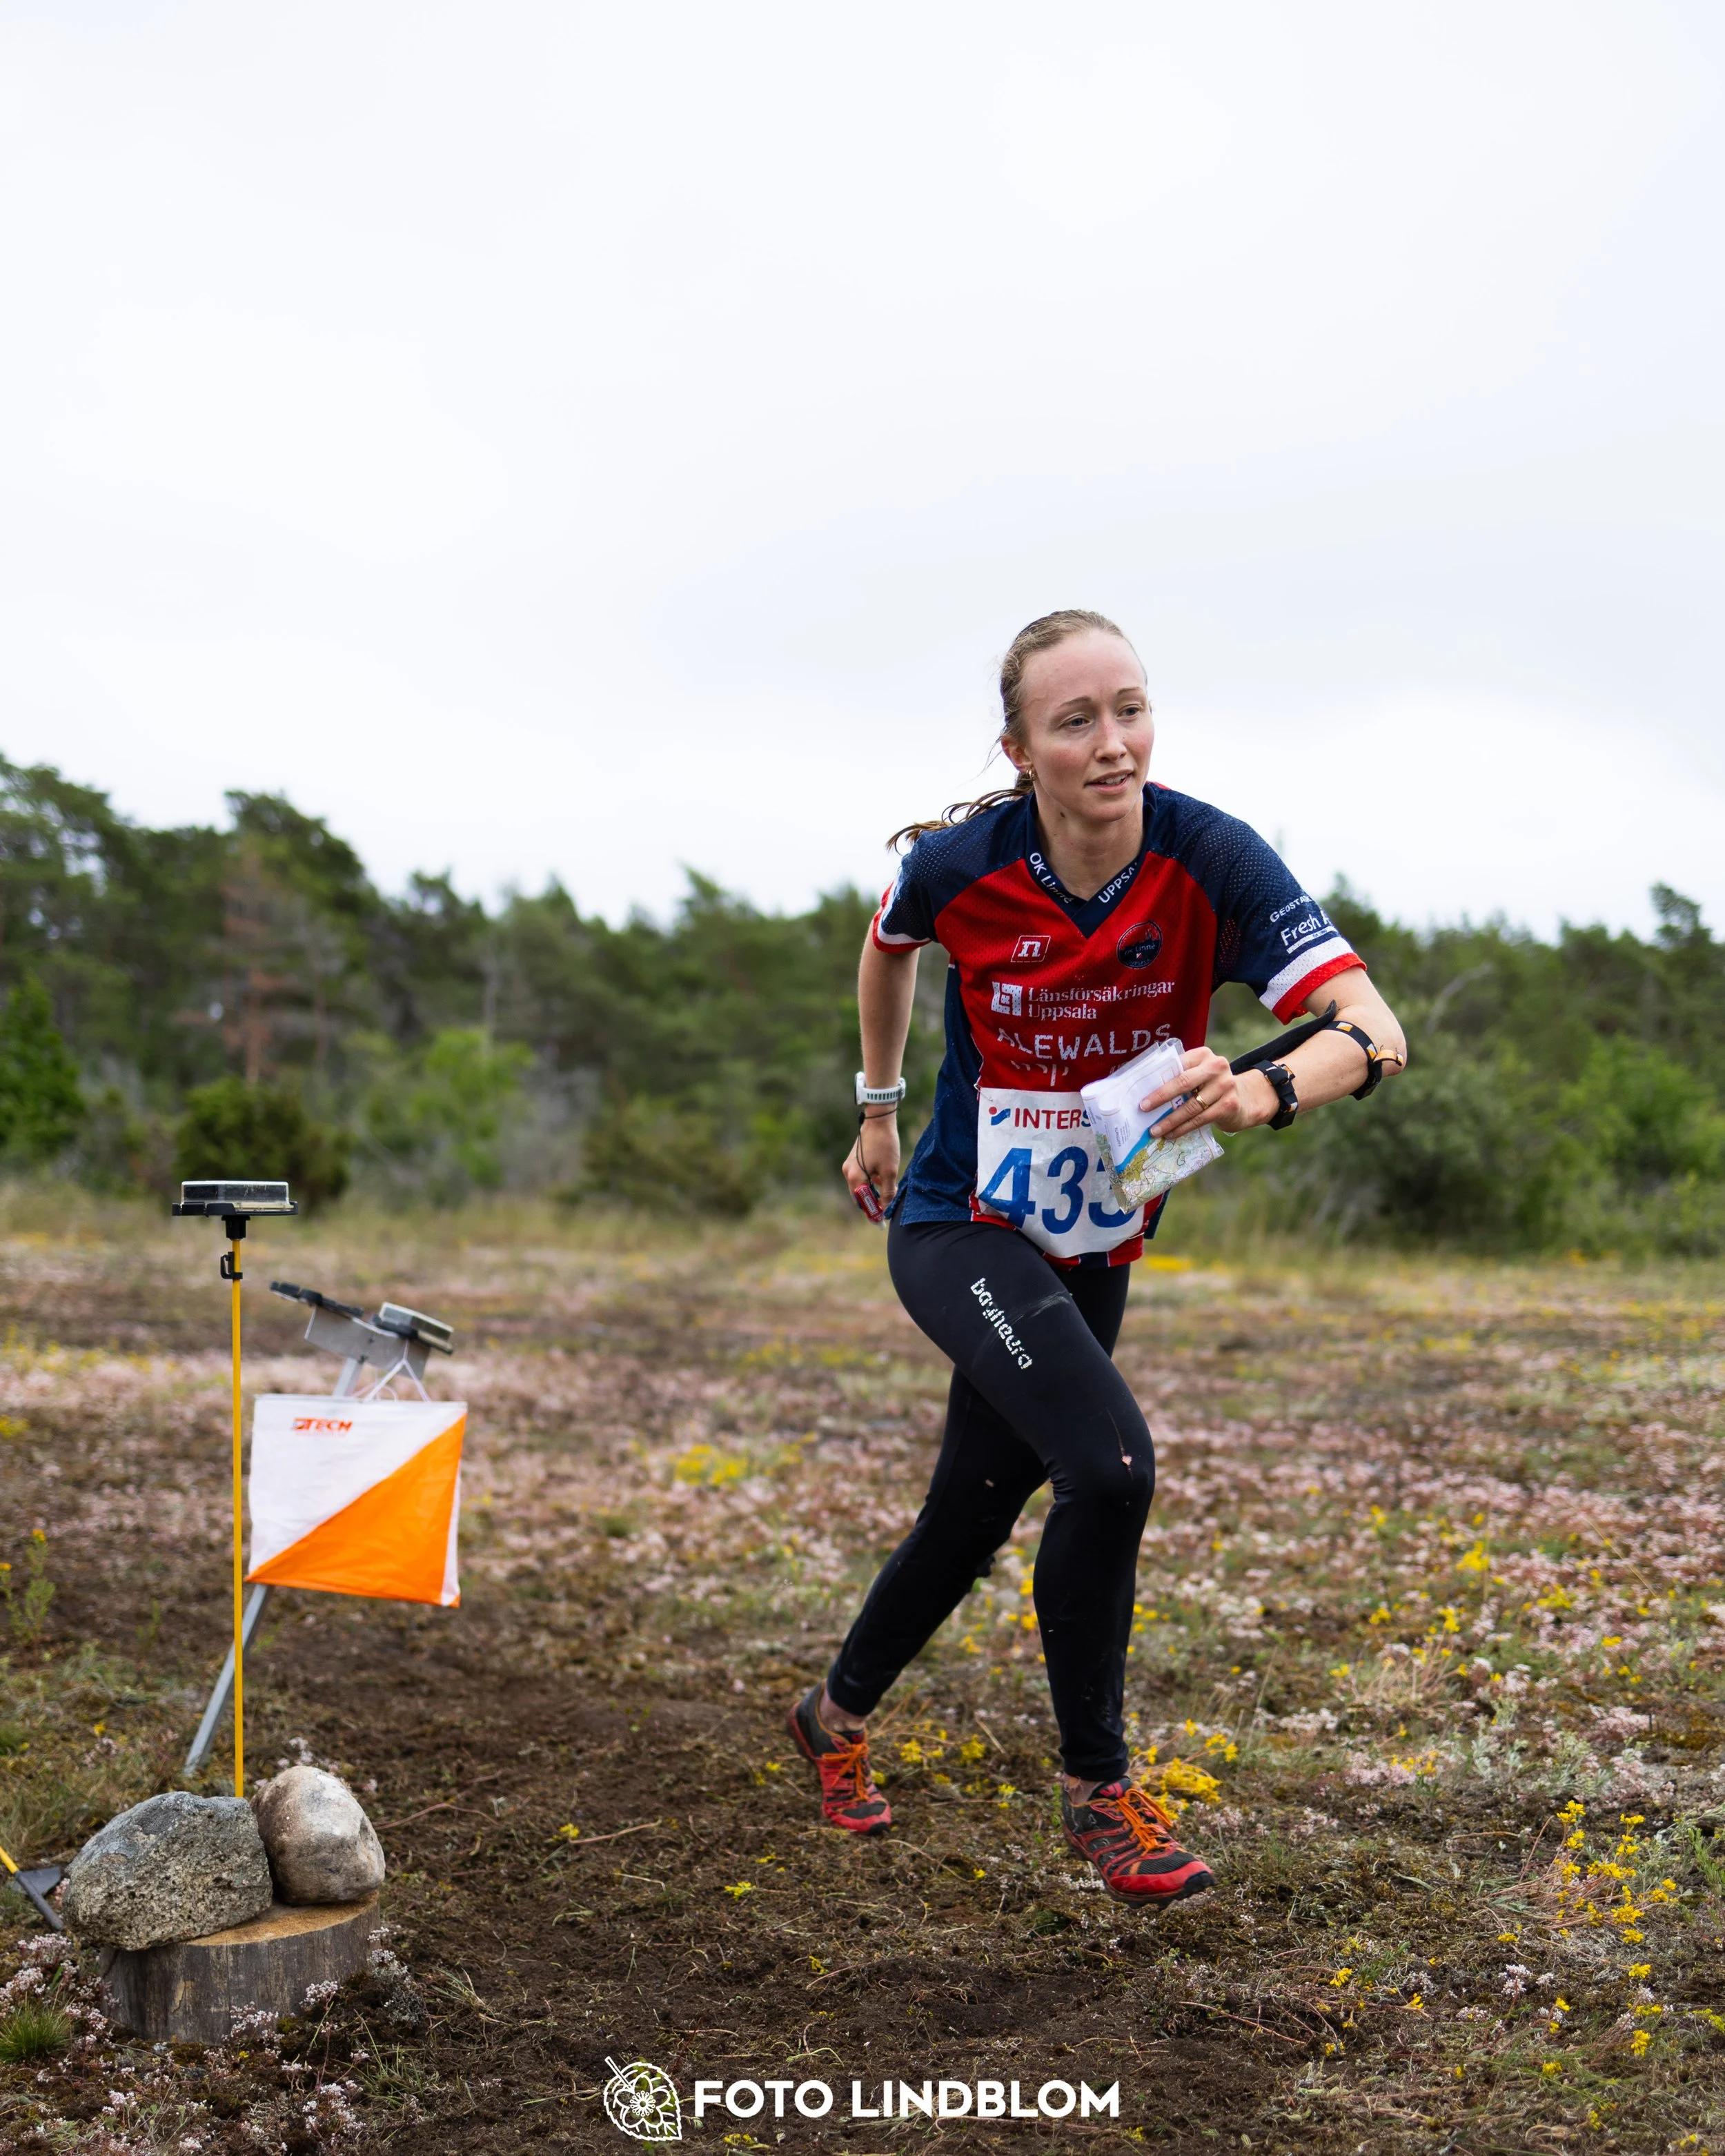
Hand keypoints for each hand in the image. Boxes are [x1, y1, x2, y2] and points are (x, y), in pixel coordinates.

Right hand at [842, 1111, 900, 1211]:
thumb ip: (887, 1192)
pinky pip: (861, 1178)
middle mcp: (848, 1173)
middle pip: (859, 1197)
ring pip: (860, 1187)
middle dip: (872, 1205)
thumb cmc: (885, 1144)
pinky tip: (883, 1183)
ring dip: (872, 1194)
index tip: (882, 1223)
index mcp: (855, 1177)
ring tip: (887, 1197)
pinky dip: (870, 1184)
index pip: (862, 1203)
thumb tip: (886, 1209)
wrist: (879, 1120)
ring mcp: (849, 1166)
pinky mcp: (853, 1161)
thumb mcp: (890, 1171)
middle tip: (885, 1212)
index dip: (872, 1214)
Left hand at [1139, 1046, 1271, 1138]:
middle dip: (1161, 1097)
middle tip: (1143, 1108)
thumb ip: (1180, 1076)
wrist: (1245, 1099)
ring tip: (1154, 1130)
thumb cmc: (1211, 1086)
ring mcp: (1225, 1086)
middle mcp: (1217, 1067)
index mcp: (1203, 1055)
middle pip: (1183, 1083)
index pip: (1177, 1065)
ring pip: (1191, 1106)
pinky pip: (1200, 1119)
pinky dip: (1183, 1128)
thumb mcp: (1199, 1074)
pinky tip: (1171, 1134)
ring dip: (1170, 1120)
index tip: (1142, 1091)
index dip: (1158, 1079)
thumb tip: (1146, 1092)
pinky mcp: (1229, 1105)